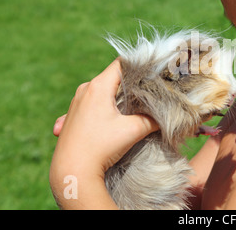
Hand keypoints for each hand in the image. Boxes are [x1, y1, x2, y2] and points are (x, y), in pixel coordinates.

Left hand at [50, 59, 157, 208]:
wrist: (71, 171)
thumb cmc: (101, 147)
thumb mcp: (133, 130)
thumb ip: (152, 119)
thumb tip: (164, 116)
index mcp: (98, 86)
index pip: (121, 64)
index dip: (138, 67)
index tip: (151, 75)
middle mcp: (84, 90)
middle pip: (112, 78)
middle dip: (129, 85)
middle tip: (146, 94)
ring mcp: (75, 103)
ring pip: (101, 92)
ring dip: (115, 98)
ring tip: (129, 110)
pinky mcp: (71, 116)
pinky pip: (90, 105)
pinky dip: (102, 109)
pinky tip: (108, 121)